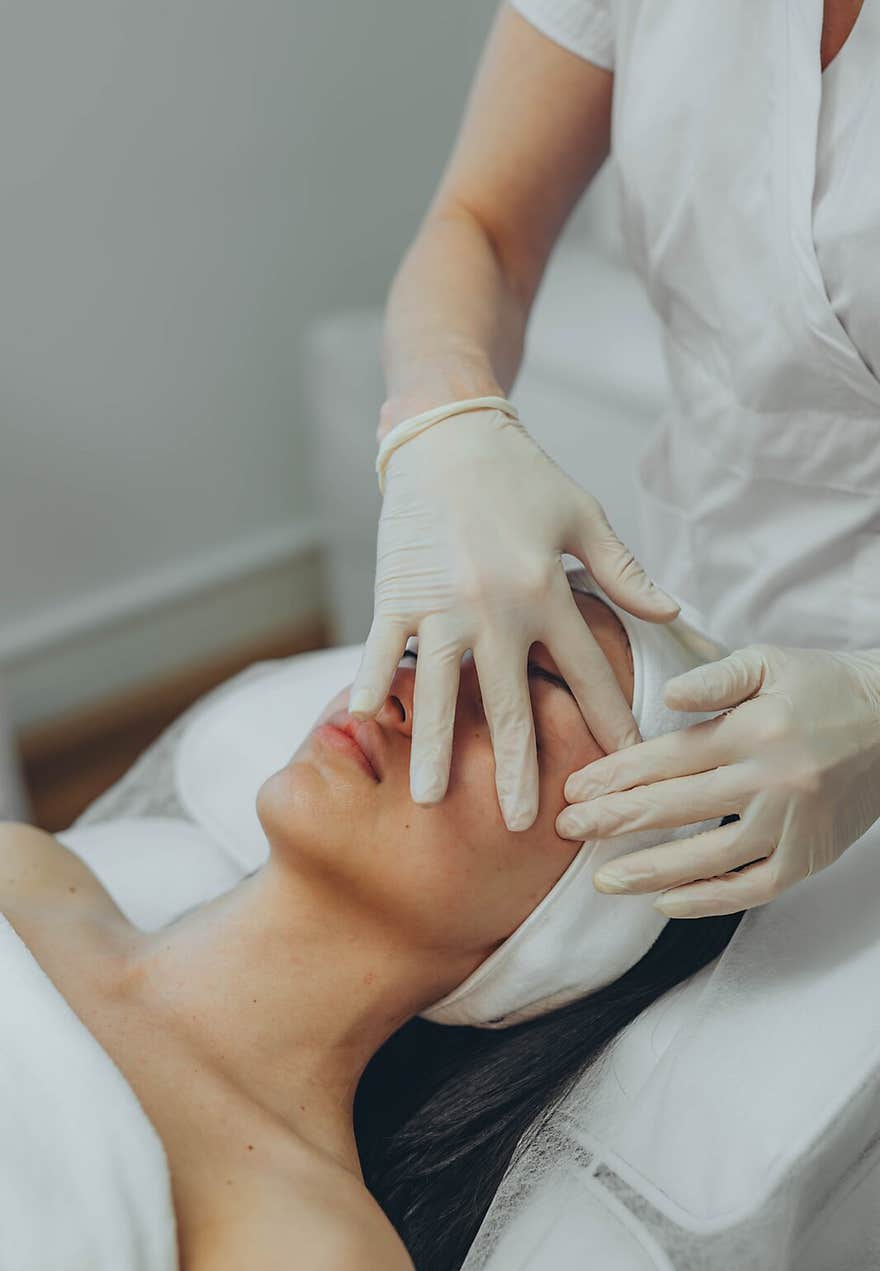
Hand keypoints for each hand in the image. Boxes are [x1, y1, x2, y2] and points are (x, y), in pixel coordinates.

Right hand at [348, 404, 680, 830]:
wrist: (449, 434)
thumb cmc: (522, 476)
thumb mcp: (584, 516)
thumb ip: (624, 573)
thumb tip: (673, 615)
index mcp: (547, 592)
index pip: (586, 674)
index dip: (607, 724)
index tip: (622, 770)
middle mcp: (494, 607)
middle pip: (509, 705)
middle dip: (519, 769)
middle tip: (526, 824)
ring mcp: (439, 604)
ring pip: (437, 693)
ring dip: (435, 750)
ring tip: (432, 800)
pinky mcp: (394, 592)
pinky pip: (381, 650)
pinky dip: (372, 687)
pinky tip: (366, 727)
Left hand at [556, 643, 879, 914]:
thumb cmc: (823, 687)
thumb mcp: (769, 662)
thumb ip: (714, 677)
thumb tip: (667, 696)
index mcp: (753, 730)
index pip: (668, 758)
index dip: (615, 776)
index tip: (574, 791)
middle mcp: (771, 780)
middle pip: (676, 808)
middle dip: (613, 821)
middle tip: (565, 832)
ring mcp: (792, 824)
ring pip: (708, 858)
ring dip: (649, 871)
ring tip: (603, 879)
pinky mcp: (809, 857)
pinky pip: (751, 888)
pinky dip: (707, 900)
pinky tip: (664, 904)